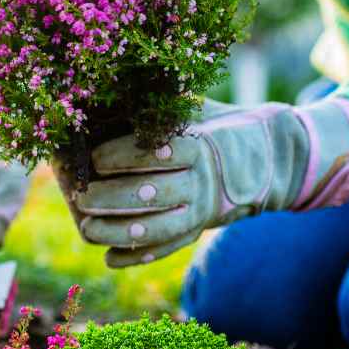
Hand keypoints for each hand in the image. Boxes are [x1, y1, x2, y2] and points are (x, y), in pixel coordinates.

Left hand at [60, 97, 348, 267]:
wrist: (268, 158)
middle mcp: (202, 182)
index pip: (156, 154)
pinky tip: (110, 259)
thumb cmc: (218, 126)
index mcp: (200, 146)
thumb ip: (164, 107)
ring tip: (87, 229)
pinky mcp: (200, 230)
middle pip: (151, 195)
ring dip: (118, 232)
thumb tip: (115, 89)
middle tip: (80, 197)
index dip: (121, 157)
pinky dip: (138, 256)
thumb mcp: (198, 110)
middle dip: (111, 198)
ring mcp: (203, 211)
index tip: (93, 158)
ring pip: (157, 228)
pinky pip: (168, 248)